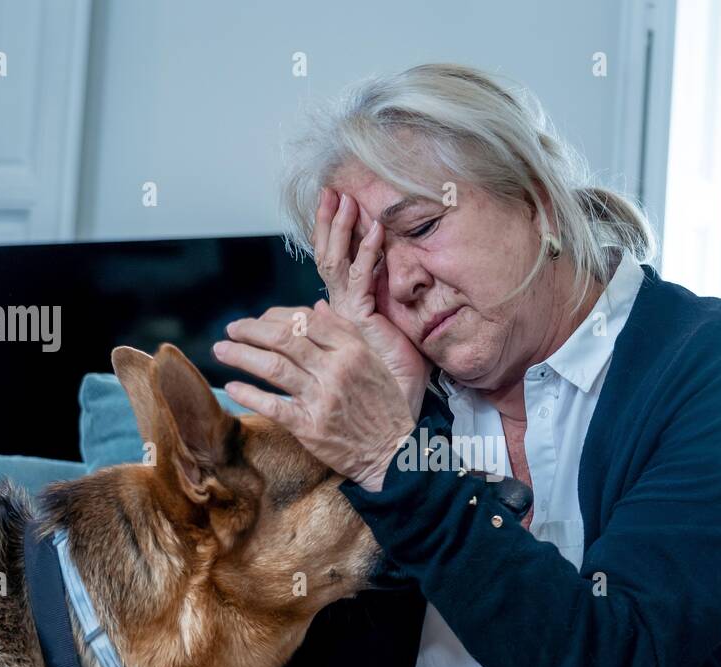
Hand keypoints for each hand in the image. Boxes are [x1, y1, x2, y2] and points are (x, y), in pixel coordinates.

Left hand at [214, 301, 415, 491]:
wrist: (392, 452)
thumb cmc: (383, 407)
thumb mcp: (375, 362)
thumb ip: (346, 333)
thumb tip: (318, 308)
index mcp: (352, 350)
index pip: (305, 320)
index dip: (274, 316)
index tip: (257, 319)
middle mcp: (336, 369)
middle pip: (284, 338)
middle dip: (250, 330)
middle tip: (231, 329)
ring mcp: (323, 398)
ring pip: (273, 367)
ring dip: (241, 356)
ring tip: (221, 350)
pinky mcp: (311, 427)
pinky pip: (273, 406)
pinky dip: (249, 395)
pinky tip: (233, 387)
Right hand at [314, 187, 430, 420]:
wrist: (392, 423)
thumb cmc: (393, 389)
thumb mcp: (390, 343)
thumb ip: (372, 318)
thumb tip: (334, 300)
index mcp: (345, 314)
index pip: (334, 267)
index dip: (332, 235)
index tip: (337, 206)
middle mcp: (339, 312)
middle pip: (327, 258)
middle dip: (328, 223)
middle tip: (331, 190)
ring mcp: (345, 315)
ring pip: (336, 263)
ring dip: (341, 228)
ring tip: (346, 197)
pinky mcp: (359, 321)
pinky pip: (361, 278)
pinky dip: (368, 251)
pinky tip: (377, 229)